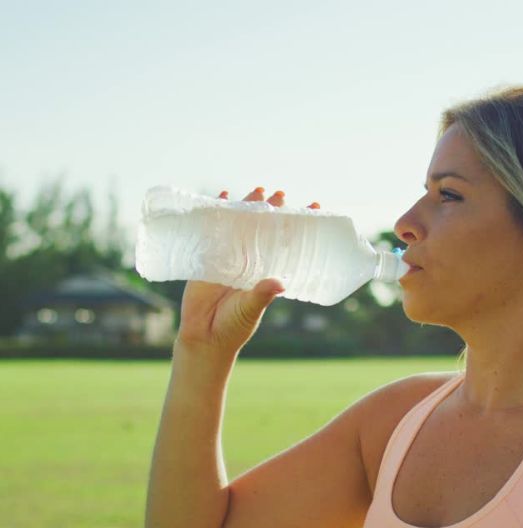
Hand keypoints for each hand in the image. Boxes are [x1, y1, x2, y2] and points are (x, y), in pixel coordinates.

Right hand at [175, 187, 321, 354]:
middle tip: (281, 194)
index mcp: (267, 271)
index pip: (287, 243)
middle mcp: (251, 260)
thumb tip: (279, 283)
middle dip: (273, 210)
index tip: (313, 207)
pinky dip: (217, 212)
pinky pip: (213, 230)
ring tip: (259, 190)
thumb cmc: (234, 326)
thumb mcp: (251, 309)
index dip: (299, 226)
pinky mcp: (208, 257)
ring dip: (248, 206)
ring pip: (241, 225)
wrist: (204, 337)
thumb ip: (262, 295)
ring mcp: (230, 256)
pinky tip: (223, 196)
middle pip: (264, 229)